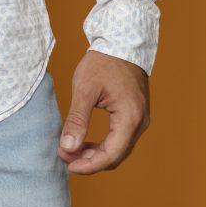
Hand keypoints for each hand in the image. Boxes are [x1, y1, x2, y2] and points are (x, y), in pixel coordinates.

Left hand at [57, 49, 149, 174]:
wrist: (121, 42)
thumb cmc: (103, 61)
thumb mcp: (85, 88)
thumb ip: (77, 120)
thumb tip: (67, 147)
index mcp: (130, 117)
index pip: (111, 155)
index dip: (88, 165)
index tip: (67, 165)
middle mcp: (140, 122)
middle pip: (116, 155)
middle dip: (90, 161)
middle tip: (65, 157)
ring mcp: (140, 119)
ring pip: (118, 149)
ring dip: (96, 154)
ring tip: (72, 150)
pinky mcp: (135, 115)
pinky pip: (120, 138)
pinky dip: (103, 144)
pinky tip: (86, 142)